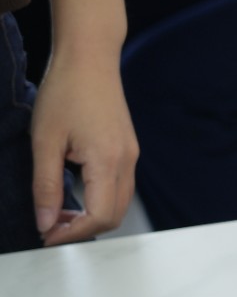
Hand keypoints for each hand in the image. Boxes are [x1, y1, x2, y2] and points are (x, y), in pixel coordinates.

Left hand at [31, 55, 138, 245]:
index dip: (71, 234)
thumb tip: (46, 224)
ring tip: (58, 213)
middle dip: (83, 230)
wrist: (90, 58)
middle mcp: (127, 160)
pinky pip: (120, 186)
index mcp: (108, 160)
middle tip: (49, 229)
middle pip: (115, 216)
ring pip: (119, 203)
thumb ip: (46, 187)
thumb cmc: (66, 92)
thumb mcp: (44, 142)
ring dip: (92, 216)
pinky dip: (99, 200)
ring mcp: (131, 154)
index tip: (45, 237)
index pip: (98, 216)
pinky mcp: (128, 149)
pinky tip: (74, 194)